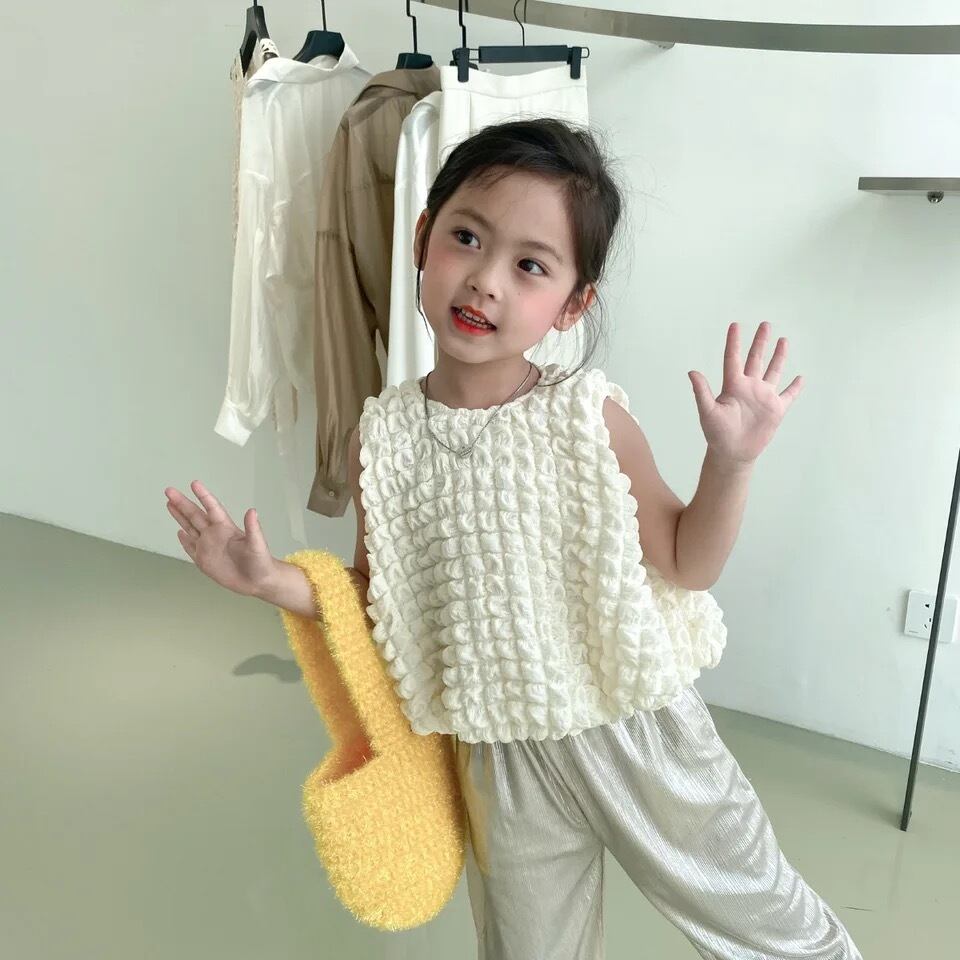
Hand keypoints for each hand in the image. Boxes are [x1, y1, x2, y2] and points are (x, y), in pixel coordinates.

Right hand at [164, 481, 276, 596]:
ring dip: (179, 516)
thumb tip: (252, 511)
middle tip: (169, 490)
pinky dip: (184, 540)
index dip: (204, 496)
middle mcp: (215, 534)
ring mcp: (208, 547)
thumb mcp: (257, 544)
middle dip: (182, 503)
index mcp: (226, 528)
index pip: (212, 508)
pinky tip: (179, 532)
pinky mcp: (204, 561)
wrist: (257, 582)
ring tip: (169, 503)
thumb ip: (253, 528)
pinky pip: (191, 548)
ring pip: (190, 528)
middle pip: (195, 515)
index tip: (194, 484)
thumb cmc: (261, 562)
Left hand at [688, 321, 803, 466]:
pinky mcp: (775, 409)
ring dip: (779, 356)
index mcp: (733, 385)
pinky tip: (800, 377)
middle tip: (765, 324)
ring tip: (783, 340)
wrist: (732, 452)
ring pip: (773, 371)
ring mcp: (763, 396)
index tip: (735, 325)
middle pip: (756, 359)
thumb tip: (692, 372)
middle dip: (761, 341)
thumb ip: (702, 391)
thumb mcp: (707, 411)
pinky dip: (795, 387)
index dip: (734, 342)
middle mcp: (749, 387)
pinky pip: (788, 395)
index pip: (733, 358)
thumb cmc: (716, 433)